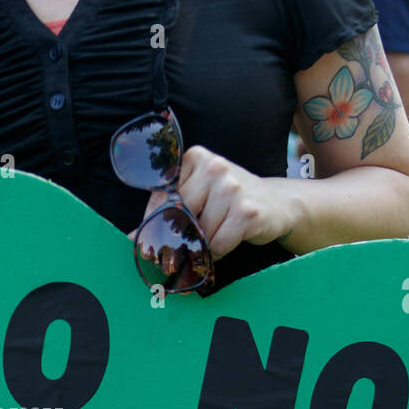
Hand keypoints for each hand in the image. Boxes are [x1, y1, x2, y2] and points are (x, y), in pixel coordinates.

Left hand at [140, 147, 298, 257]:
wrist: (276, 204)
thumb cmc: (229, 201)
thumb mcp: (199, 192)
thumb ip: (169, 206)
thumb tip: (132, 236)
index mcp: (196, 158)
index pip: (161, 196)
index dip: (154, 222)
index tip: (151, 237)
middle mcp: (214, 167)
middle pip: (180, 217)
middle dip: (183, 236)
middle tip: (192, 240)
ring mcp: (232, 187)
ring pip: (200, 233)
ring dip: (206, 244)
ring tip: (221, 232)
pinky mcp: (247, 211)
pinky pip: (219, 244)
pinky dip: (221, 251)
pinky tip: (232, 238)